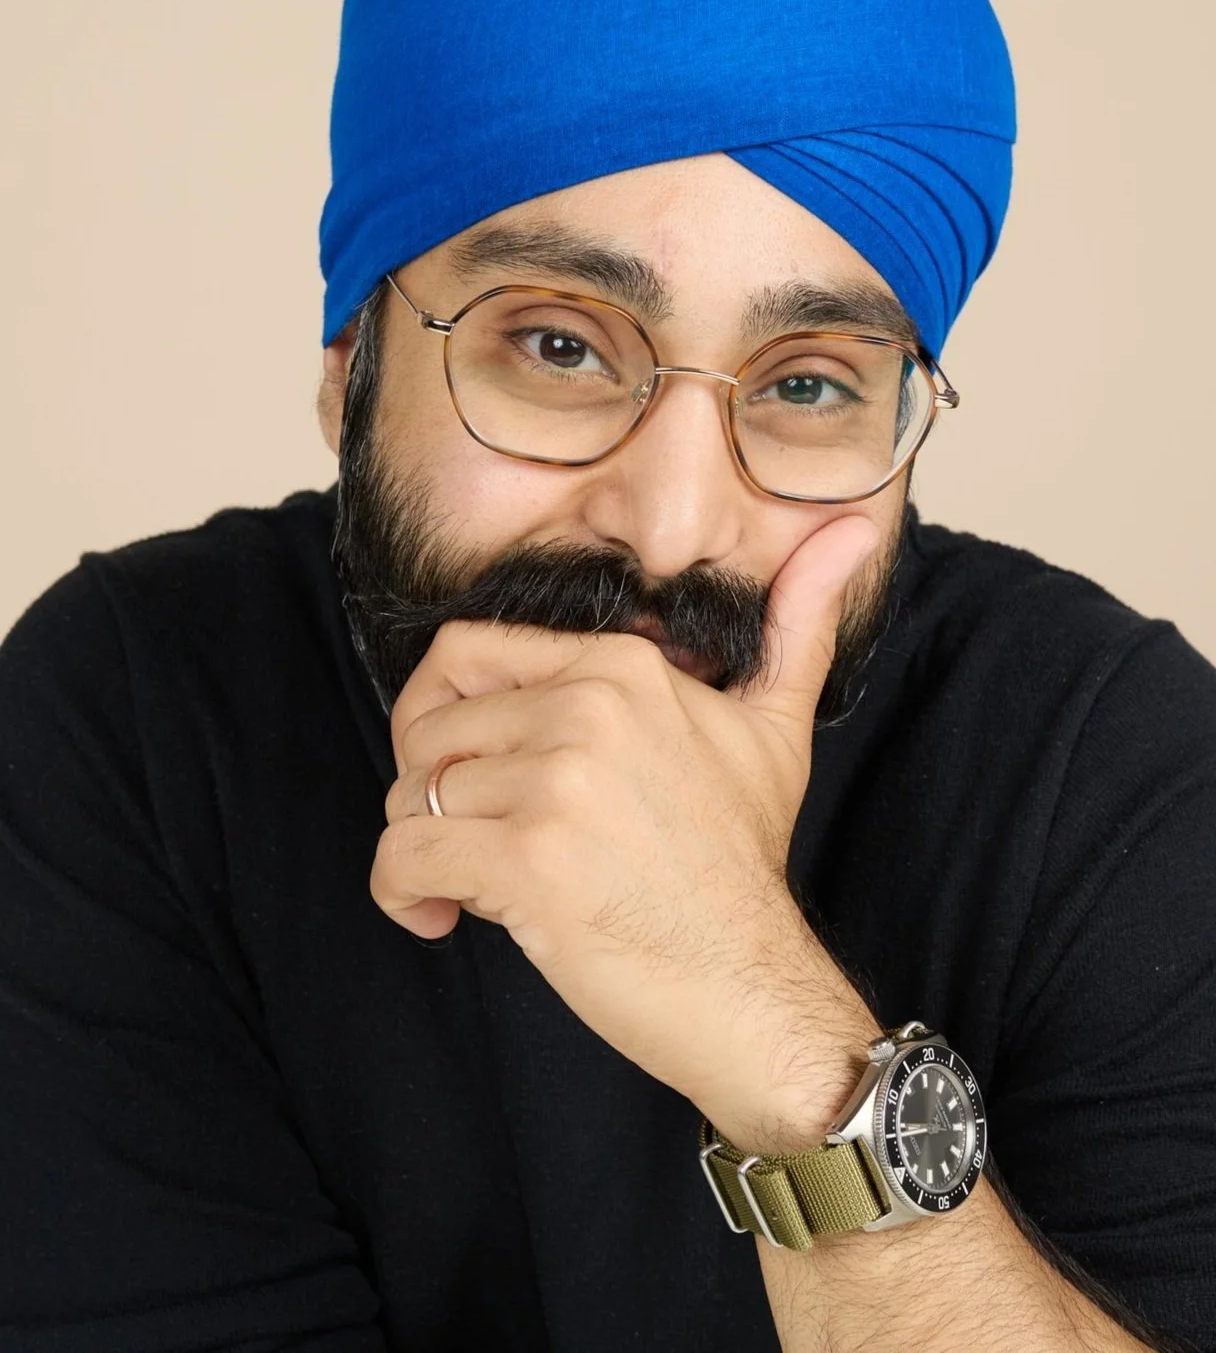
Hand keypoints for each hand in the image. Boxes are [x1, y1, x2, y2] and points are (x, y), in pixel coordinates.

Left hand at [369, 515, 879, 1133]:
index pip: (463, 652)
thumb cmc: (742, 865)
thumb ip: (797, 626)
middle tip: (463, 835)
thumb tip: (848, 529)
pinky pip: (400, 858)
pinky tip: (441, 918)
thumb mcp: (775, 729)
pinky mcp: (526, 859)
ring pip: (409, 793)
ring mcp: (558, 781)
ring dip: (420, 847)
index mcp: (624, 666)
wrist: (752, 987)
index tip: (467, 770)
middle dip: (424, 787)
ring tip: (470, 885)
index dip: (442, 715)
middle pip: (427, 725)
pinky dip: (398, 895)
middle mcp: (588, 707)